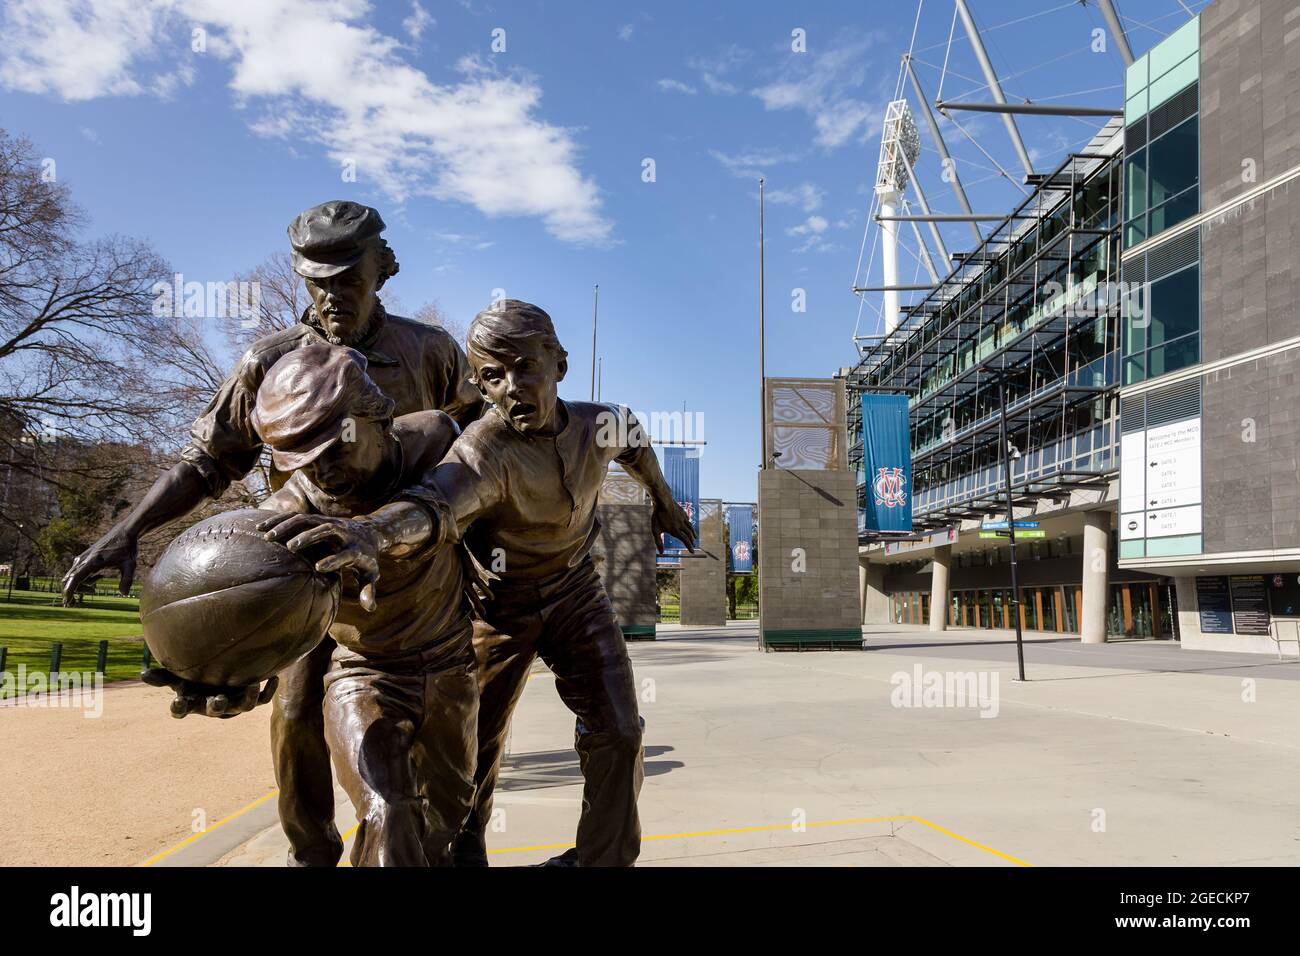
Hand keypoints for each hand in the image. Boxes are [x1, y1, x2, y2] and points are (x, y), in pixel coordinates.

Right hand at [62, 527, 138, 605]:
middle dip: (71, 591)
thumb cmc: (128, 548)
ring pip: (73, 574)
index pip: (76, 578)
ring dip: (80, 583)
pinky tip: (100, 576)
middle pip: (70, 578)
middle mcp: (85, 558)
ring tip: (101, 579)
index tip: (67, 601)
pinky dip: (84, 577)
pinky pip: (78, 570)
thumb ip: (127, 580)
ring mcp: (84, 556)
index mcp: (93, 561)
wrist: (125, 532)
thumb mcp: (130, 564)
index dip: (69, 591)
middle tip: (74, 603)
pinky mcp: (86, 555)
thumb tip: (124, 594)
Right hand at [141, 667, 277, 719]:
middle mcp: (215, 705)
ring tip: (253, 683)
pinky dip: (269, 691)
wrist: (221, 683)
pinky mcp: (252, 698)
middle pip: (216, 709)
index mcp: (194, 701)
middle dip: (217, 706)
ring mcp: (235, 702)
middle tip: (218, 700)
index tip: (178, 702)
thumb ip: (164, 675)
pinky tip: (275, 677)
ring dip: (249, 697)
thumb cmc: (196, 679)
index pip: (182, 710)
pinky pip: (264, 700)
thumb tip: (143, 675)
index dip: (180, 708)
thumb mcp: (179, 676)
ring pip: (244, 706)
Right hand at [257, 512, 380, 610]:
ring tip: (268, 537)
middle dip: (309, 537)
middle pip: (327, 530)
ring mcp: (329, 523)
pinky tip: (261, 527)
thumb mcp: (371, 575)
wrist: (369, 533)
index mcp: (356, 550)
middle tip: (290, 546)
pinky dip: (279, 520)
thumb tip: (370, 608)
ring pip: (308, 520)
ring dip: (288, 526)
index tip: (319, 567)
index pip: (347, 554)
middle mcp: (343, 533)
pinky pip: (297, 516)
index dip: (335, 560)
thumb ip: (368, 590)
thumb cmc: (367, 559)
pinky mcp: (318, 519)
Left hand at [652, 499, 695, 553]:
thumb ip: (658, 541)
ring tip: (695, 537)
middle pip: (689, 535)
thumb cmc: (658, 515)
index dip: (689, 547)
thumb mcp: (655, 530)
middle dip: (692, 541)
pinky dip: (689, 524)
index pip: (685, 541)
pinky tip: (688, 525)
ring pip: (690, 527)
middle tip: (693, 545)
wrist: (663, 500)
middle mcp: (681, 525)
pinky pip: (687, 520)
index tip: (692, 552)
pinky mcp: (682, 512)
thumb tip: (661, 552)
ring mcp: (683, 518)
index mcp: (675, 530)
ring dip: (693, 533)